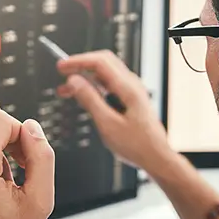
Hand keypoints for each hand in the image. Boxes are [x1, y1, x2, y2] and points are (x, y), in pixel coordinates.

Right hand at [56, 50, 174, 172]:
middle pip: (103, 62)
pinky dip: (94, 86)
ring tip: (67, 89)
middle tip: (63, 72)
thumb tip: (74, 81)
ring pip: (106, 74)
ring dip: (85, 77)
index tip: (62, 66)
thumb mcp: (108, 124)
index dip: (78, 61)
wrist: (157, 158)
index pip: (100, 62)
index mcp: (128, 88)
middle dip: (81, 65)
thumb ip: (90, 100)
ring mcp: (133, 91)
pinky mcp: (131, 99)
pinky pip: (110, 85)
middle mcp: (132, 85)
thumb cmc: (138, 145)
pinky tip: (83, 96)